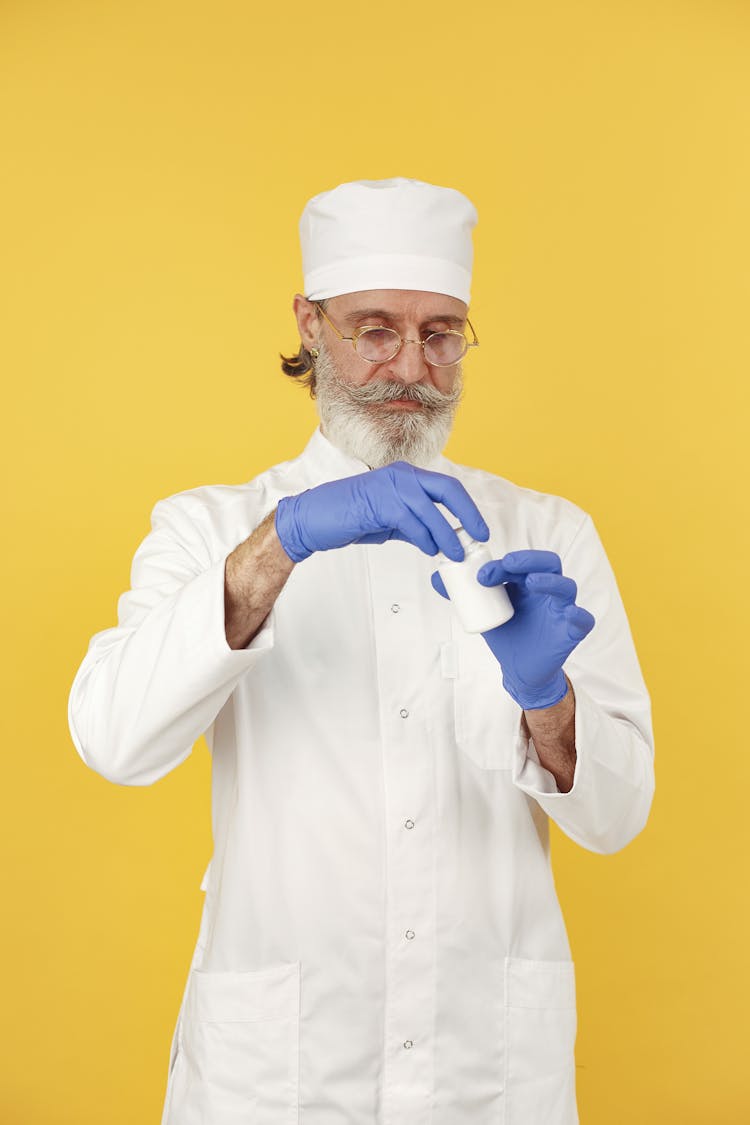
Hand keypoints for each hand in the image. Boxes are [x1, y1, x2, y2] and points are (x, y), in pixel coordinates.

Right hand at [275, 461, 489, 562]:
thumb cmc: (350, 516)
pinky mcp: (378, 502)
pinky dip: (424, 538)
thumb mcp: (389, 519)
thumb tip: (438, 538)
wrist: (315, 518)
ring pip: (430, 510)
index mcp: (406, 475)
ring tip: (454, 554)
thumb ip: (414, 524)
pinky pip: (411, 521)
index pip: (447, 487)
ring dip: (446, 535)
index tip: (479, 529)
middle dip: (468, 515)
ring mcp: (390, 486)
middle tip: (479, 538)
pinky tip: (430, 550)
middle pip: (447, 490)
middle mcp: (402, 475)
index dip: (467, 507)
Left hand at [431, 549, 594, 708]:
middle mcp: (547, 590)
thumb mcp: (482, 611)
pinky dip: (578, 615)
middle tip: (508, 565)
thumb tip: (436, 578)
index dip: (503, 563)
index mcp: (527, 580)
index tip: (481, 574)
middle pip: (549, 563)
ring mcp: (562, 608)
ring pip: (566, 587)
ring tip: (531, 583)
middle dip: (529, 560)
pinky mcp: (571, 631)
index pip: (522, 562)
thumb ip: (462, 594)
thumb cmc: (506, 633)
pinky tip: (569, 613)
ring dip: (550, 582)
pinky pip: (583, 620)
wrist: (518, 669)